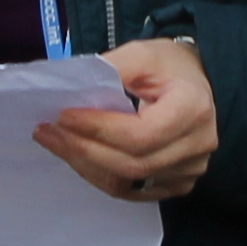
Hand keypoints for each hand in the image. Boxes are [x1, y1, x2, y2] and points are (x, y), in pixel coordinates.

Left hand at [39, 36, 216, 204]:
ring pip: (126, 183)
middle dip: (83, 149)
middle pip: (131, 164)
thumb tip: (72, 90)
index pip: (140, 135)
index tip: (63, 116)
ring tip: (56, 142)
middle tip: (48, 131)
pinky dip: (99, 174)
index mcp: (192, 109)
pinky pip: (130, 191)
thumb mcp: (142, 53)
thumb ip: (111, 68)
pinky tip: (78, 155)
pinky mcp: (178, 184)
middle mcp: (197, 146)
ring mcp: (189, 170)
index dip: (98, 130)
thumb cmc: (169, 66)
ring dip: (84, 164)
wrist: (197, 83)